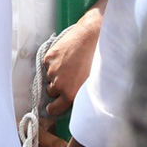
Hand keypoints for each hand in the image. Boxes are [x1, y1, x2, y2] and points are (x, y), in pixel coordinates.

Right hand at [44, 0, 103, 114]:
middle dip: (57, 88)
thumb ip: (81, 96)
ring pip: (49, 77)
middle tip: (67, 80)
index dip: (54, 108)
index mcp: (70, 94)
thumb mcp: (94, 84)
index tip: (54, 107)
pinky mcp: (49, 57)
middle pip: (50, 92)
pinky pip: (48, 65)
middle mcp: (59, 84)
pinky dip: (54, 62)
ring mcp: (52, 70)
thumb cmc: (98, 60)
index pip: (54, 109)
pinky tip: (66, 56)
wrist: (93, 36)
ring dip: (56, 74)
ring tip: (69, 65)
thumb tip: (76, 103)